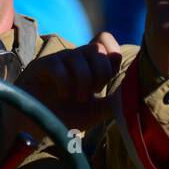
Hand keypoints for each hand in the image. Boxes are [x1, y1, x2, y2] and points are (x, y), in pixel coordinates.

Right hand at [2, 33, 122, 135]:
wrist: (34, 127)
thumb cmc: (64, 117)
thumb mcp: (96, 111)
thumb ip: (114, 101)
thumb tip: (133, 91)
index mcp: (88, 64)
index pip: (104, 41)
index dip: (113, 56)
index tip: (110, 80)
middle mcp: (72, 58)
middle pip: (96, 47)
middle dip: (100, 73)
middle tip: (92, 92)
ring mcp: (56, 61)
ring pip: (79, 56)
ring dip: (84, 81)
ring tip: (78, 98)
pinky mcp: (39, 67)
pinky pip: (59, 66)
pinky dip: (66, 84)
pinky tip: (63, 95)